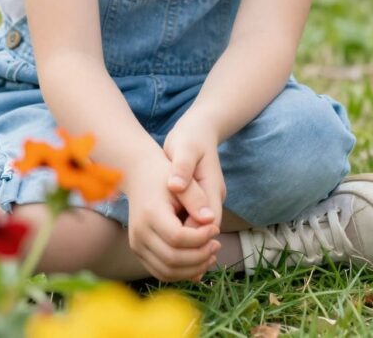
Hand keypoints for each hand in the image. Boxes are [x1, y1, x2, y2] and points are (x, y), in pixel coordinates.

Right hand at [123, 152, 220, 281]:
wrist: (139, 176)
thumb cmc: (164, 177)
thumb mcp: (183, 182)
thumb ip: (197, 199)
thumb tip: (211, 221)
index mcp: (150, 214)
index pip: (178, 238)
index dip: (201, 238)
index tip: (215, 229)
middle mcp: (139, 233)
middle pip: (172, 259)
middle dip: (200, 256)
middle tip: (217, 244)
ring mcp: (136, 245)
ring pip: (167, 272)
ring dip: (193, 269)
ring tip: (210, 254)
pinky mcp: (139, 252)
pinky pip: (161, 273)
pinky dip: (182, 273)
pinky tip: (198, 261)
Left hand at [163, 114, 226, 231]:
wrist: (197, 130)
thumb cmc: (189, 138)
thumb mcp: (185, 149)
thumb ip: (182, 168)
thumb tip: (176, 186)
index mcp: (212, 190)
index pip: (206, 224)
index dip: (189, 233)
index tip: (167, 231)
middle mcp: (213, 200)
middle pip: (204, 234)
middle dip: (186, 242)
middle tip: (161, 241)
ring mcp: (207, 202)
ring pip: (199, 233)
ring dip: (182, 239)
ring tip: (159, 240)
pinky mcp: (199, 203)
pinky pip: (192, 225)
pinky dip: (179, 232)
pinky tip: (161, 231)